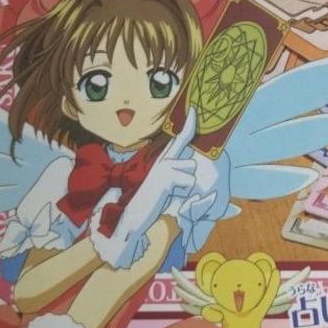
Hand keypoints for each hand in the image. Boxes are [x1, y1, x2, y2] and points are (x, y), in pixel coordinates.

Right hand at [89, 109, 197, 267]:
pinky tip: (166, 197)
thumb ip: (177, 178)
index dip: (189, 125)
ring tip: (168, 194)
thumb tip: (194, 179)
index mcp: (163, 160)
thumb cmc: (151, 202)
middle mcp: (163, 160)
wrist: (133, 216)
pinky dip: (182, 194)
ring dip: (185, 187)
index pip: (178, 139)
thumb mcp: (165, 187)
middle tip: (173, 181)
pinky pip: (188, 183)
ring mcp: (163, 167)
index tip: (195, 111)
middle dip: (188, 168)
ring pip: (191, 172)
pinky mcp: (165, 177)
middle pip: (189, 157)